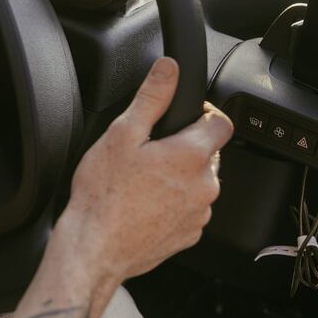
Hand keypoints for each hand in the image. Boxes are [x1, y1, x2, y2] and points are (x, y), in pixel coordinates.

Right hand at [59, 57, 232, 281]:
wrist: (95, 248)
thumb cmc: (104, 193)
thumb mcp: (122, 133)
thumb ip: (152, 97)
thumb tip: (169, 69)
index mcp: (192, 156)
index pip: (221, 123)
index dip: (202, 113)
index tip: (181, 116)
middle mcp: (205, 187)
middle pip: (206, 153)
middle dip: (182, 147)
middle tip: (146, 151)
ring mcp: (199, 215)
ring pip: (196, 183)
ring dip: (177, 177)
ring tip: (140, 180)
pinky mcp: (188, 236)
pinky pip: (187, 209)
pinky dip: (171, 203)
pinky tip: (141, 203)